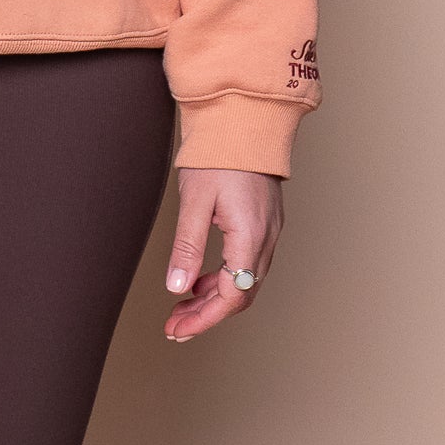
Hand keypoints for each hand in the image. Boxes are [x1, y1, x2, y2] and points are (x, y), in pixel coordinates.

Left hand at [163, 167, 283, 341]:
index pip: (232, 296)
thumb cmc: (218, 152)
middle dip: (208, 314)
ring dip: (215, 297)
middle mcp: (266, 238)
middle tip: (176, 325)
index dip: (204, 318)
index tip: (178, 328)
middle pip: (241, 294)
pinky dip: (225, 277)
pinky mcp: (264, 221)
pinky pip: (248, 263)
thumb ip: (187, 246)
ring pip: (246, 281)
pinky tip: (201, 278)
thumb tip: (177, 287)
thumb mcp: (195, 200)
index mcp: (250, 236)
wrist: (243, 116)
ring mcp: (269, 230)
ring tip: (183, 305)